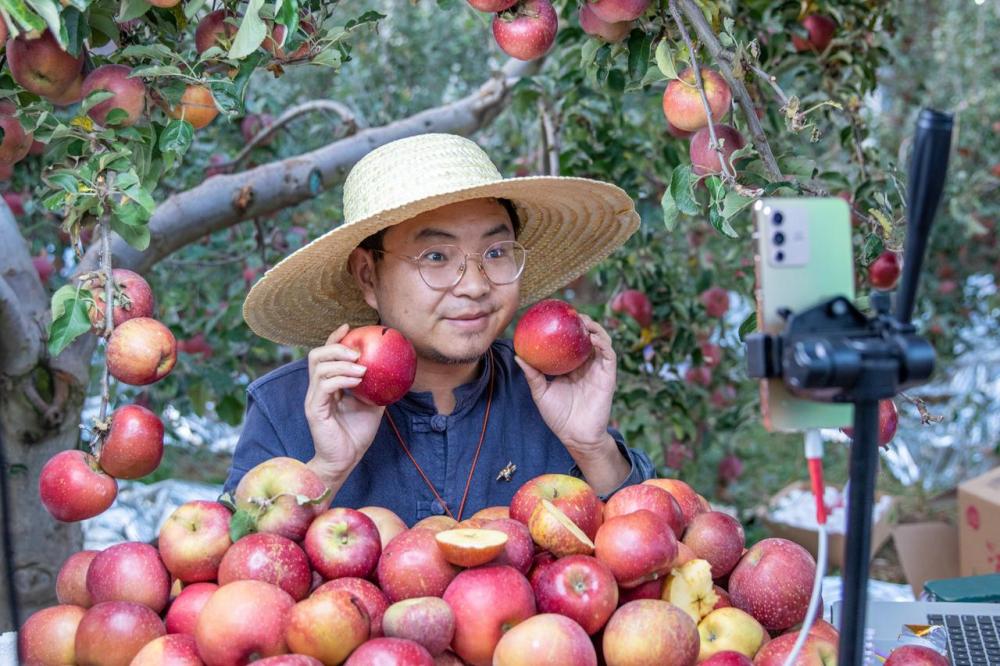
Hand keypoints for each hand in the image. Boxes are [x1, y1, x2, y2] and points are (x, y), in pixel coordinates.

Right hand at [304, 324, 384, 482]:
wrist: (346, 460)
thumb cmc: (357, 433)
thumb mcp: (373, 404)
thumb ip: (377, 386)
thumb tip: (396, 369)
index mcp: (328, 385)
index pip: (326, 355)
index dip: (335, 338)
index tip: (350, 327)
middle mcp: (317, 388)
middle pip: (317, 355)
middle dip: (337, 346)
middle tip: (358, 351)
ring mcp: (314, 398)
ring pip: (319, 367)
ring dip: (342, 362)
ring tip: (362, 366)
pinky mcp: (315, 409)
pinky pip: (325, 385)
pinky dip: (341, 378)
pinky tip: (358, 380)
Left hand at [515, 314, 616, 456]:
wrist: (576, 436)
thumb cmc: (558, 416)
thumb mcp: (540, 392)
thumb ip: (532, 374)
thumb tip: (518, 356)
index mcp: (571, 367)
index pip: (570, 342)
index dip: (566, 328)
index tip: (556, 314)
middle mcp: (586, 365)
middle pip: (586, 337)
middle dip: (581, 322)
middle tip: (570, 313)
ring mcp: (598, 369)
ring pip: (601, 341)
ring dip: (594, 328)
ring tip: (583, 320)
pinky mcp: (608, 376)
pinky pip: (608, 355)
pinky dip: (603, 343)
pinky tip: (593, 338)